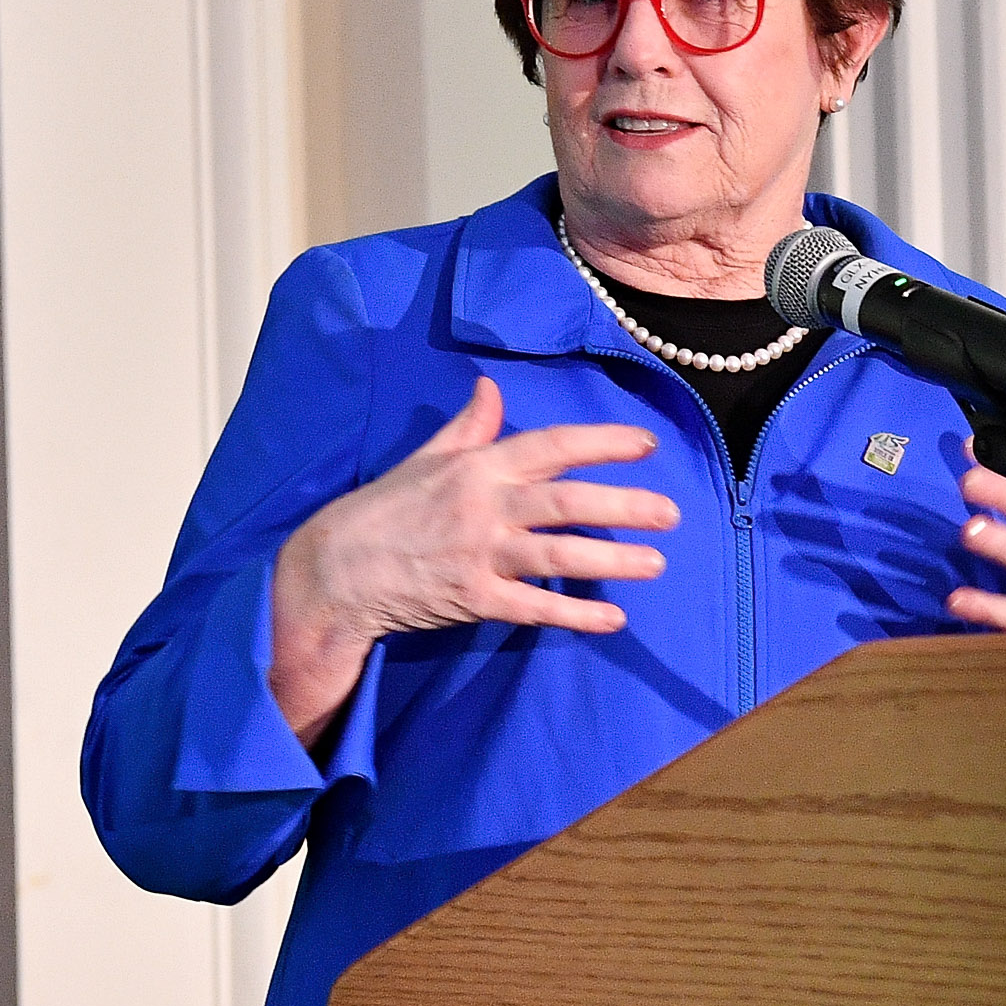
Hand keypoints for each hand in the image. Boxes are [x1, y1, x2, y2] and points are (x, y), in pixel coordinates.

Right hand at [267, 376, 677, 739]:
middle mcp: (483, 506)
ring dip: (612, 560)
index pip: (551, 446)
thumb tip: (490, 387)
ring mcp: (479, 554)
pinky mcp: (472, 598)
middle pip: (567, 501)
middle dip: (624, 505)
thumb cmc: (383, 511)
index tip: (646, 444)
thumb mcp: (424, 459)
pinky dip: (575, 615)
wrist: (334, 570)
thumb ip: (467, 427)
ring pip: (558, 555)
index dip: (601, 443)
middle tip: (671, 513)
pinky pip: (533, 608)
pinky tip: (613, 618)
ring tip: (656, 563)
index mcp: (476, 466)